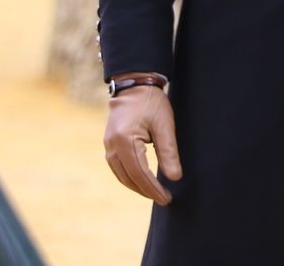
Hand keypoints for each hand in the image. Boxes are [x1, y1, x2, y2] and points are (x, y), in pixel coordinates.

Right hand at [103, 84, 181, 204]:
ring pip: (121, 175)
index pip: (140, 174)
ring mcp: (108, 146)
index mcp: (125, 142)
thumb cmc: (152, 102)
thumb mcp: (165, 125)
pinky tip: (142, 180)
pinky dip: (130, 177)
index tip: (167, 198)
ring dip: (137, 187)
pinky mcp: (109, 144)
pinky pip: (117, 167)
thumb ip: (168, 152)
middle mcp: (112, 147)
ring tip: (155, 193)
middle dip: (146, 191)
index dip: (154, 189)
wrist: (134, 84)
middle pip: (129, 178)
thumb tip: (175, 178)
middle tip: (164, 199)